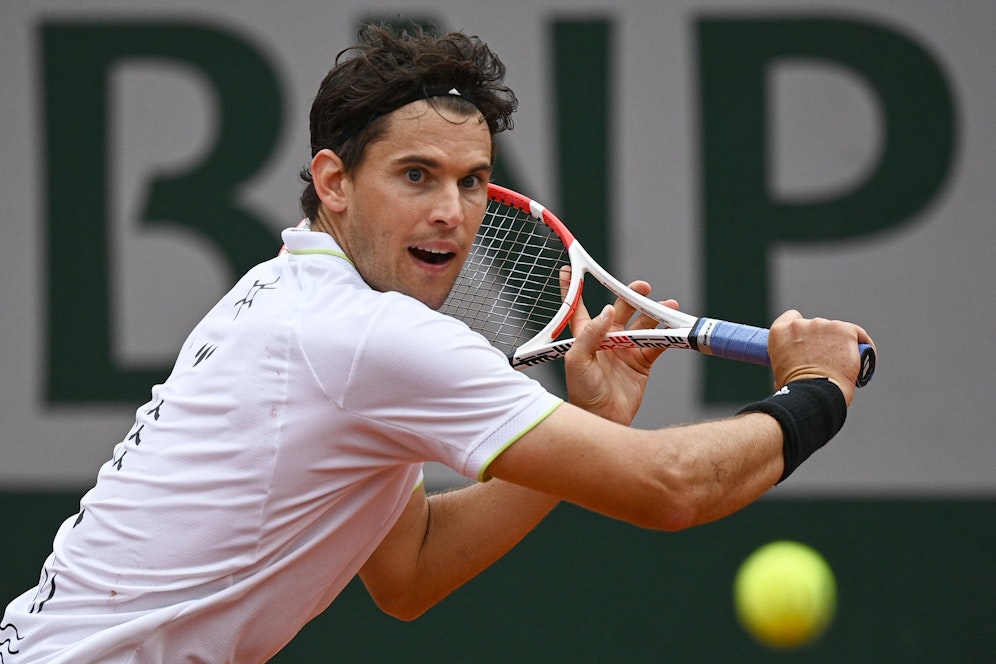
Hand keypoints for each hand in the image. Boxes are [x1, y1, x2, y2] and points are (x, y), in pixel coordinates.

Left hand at [562, 268, 677, 423]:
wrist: (603, 419)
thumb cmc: (583, 393)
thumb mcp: (577, 362)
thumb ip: (590, 335)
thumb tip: (606, 311)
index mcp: (585, 336)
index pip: (578, 307)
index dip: (574, 289)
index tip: (571, 269)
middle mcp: (606, 339)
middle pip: (619, 309)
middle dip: (630, 296)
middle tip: (642, 286)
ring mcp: (625, 350)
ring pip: (642, 324)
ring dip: (654, 313)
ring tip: (668, 306)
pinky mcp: (642, 362)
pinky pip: (657, 343)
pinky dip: (667, 334)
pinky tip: (675, 327)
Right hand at [767, 310, 875, 404]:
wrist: (814, 394)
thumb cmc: (796, 390)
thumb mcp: (780, 369)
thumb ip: (789, 357)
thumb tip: (799, 363)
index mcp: (780, 332)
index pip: (792, 318)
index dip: (801, 331)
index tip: (807, 342)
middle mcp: (801, 324)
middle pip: (816, 326)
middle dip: (821, 341)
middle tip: (825, 361)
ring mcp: (824, 325)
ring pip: (836, 331)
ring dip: (839, 344)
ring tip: (842, 365)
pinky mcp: (845, 330)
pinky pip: (858, 334)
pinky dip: (861, 345)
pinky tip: (861, 357)